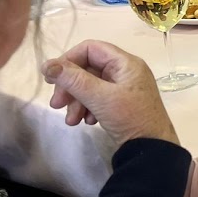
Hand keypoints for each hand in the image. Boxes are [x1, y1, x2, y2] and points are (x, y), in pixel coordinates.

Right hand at [42, 40, 179, 146]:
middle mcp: (125, 71)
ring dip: (76, 101)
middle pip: (87, 68)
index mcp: (125, 62)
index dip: (69, 60)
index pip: (90, 48)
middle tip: (56, 105)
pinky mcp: (121, 103)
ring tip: (72, 120)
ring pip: (90, 86)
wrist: (151, 148)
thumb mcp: (98, 97)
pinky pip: (98, 98)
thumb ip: (72, 79)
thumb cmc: (129, 117)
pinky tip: (88, 122)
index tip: (52, 78)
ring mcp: (124, 87)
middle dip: (70, 87)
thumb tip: (46, 64)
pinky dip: (88, 108)